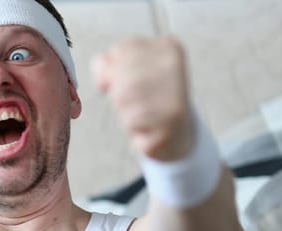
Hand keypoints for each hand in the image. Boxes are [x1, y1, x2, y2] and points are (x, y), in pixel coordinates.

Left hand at [92, 37, 193, 160]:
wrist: (177, 132)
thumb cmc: (146, 97)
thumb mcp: (126, 70)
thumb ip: (106, 64)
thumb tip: (104, 79)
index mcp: (168, 46)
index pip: (121, 50)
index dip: (115, 70)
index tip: (133, 80)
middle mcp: (174, 65)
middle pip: (120, 75)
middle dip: (119, 92)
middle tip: (138, 101)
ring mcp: (176, 92)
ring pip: (122, 97)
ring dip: (125, 110)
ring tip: (143, 112)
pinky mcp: (172, 120)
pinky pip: (131, 120)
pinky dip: (133, 126)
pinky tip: (149, 125)